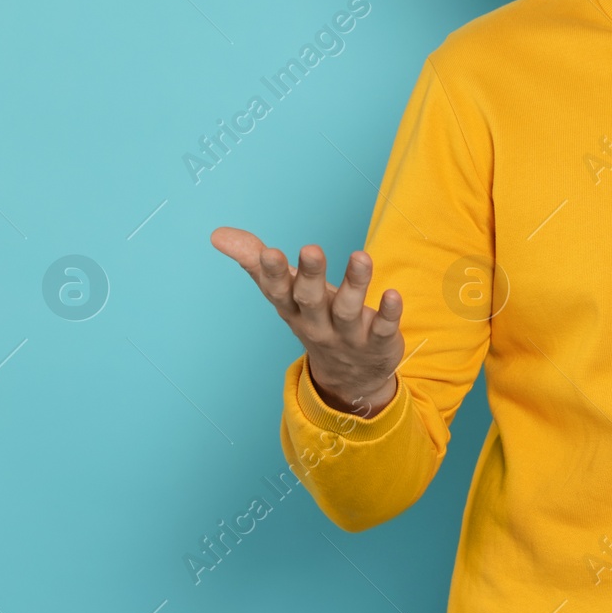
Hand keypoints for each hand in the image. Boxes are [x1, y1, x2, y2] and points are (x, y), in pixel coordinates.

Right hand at [211, 226, 403, 417]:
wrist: (349, 378)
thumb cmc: (315, 320)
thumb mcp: (286, 294)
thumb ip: (257, 262)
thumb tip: (218, 234)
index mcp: (293, 310)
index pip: (278, 292)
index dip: (273, 274)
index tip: (269, 252)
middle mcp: (317, 324)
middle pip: (311, 300)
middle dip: (311, 276)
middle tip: (311, 248)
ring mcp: (347, 336)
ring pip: (348, 311)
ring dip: (355, 284)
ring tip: (361, 257)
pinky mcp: (377, 341)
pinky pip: (382, 328)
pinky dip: (388, 313)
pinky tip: (393, 294)